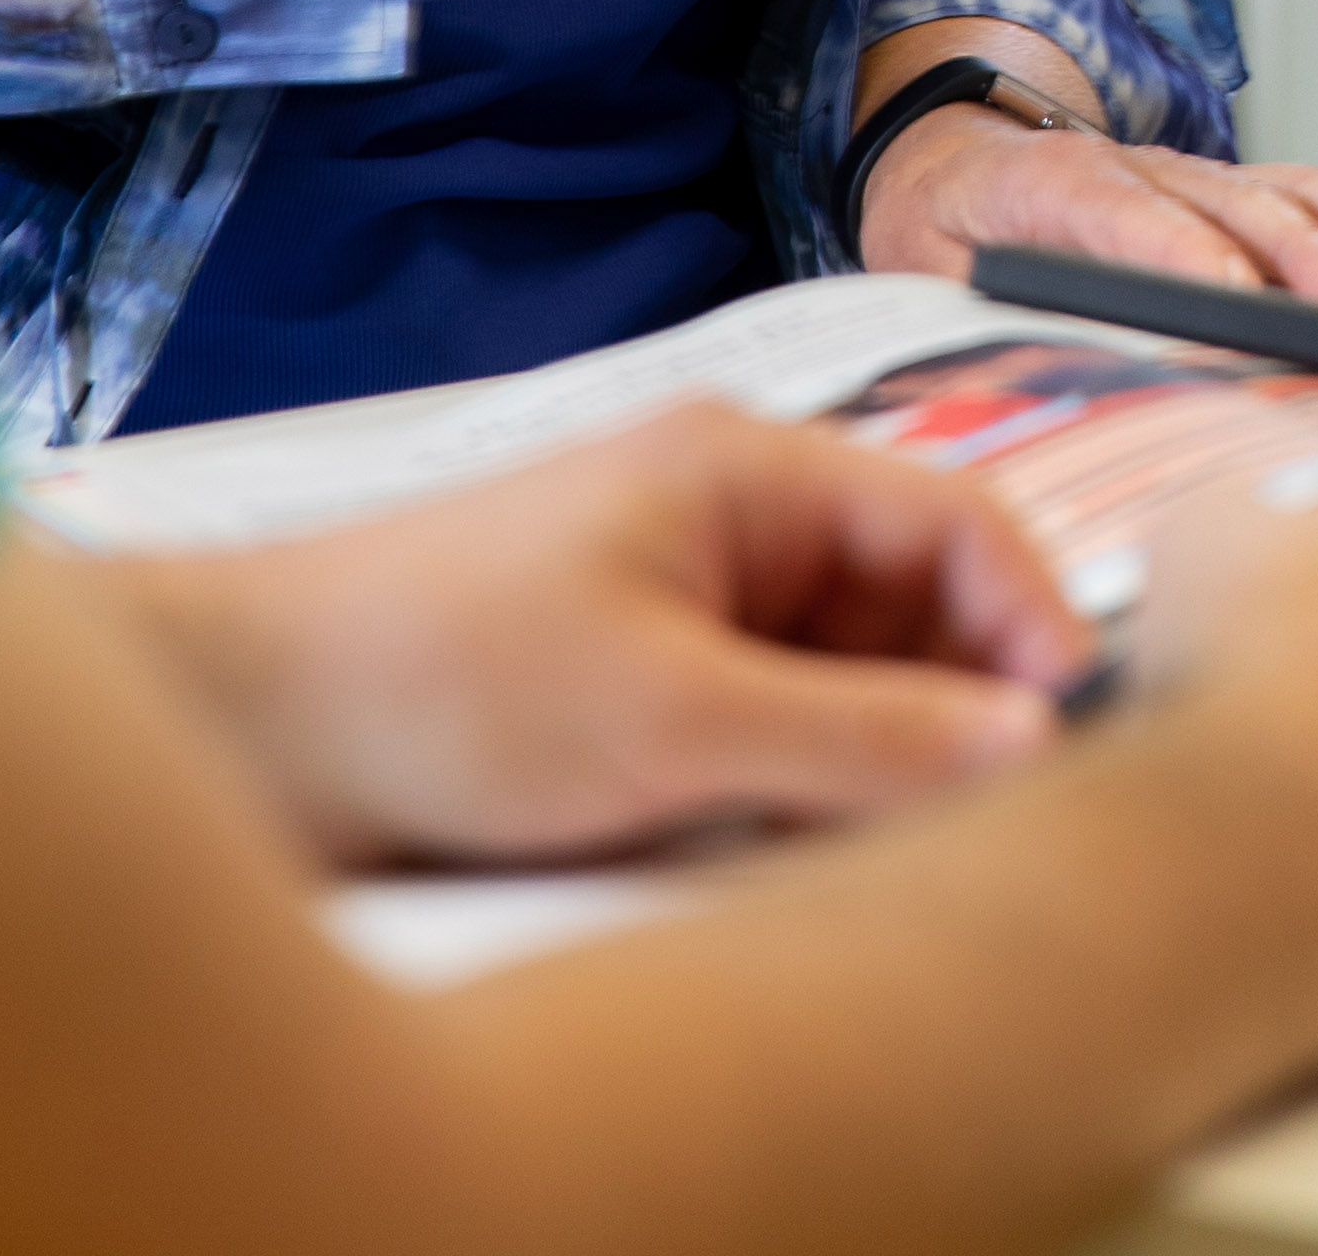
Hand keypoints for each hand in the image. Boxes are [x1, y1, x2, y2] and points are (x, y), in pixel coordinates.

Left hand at [121, 407, 1088, 866]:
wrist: (241, 725)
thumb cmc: (421, 672)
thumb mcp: (671, 718)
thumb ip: (864, 736)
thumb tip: (1023, 742)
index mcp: (745, 471)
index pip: (957, 525)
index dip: (1034, 625)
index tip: (1075, 730)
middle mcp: (725, 522)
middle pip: (914, 607)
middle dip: (958, 705)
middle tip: (989, 814)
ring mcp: (681, 604)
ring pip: (849, 681)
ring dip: (875, 757)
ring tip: (876, 839)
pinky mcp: (639, 686)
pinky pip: (775, 731)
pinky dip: (801, 788)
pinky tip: (792, 847)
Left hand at [855, 92, 1317, 310]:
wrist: (956, 161)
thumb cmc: (950, 228)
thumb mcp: (923, 273)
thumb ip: (974, 317)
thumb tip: (1033, 378)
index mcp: (1052, 187)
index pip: (1127, 213)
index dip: (1187, 251)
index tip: (1241, 294)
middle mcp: (1139, 168)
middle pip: (1232, 203)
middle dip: (1302, 253)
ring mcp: (1194, 174)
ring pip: (1288, 189)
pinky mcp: (1233, 187)